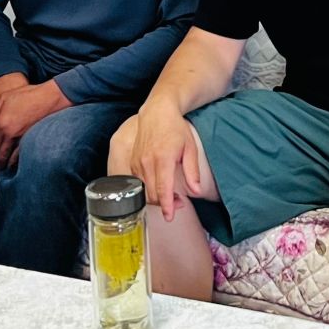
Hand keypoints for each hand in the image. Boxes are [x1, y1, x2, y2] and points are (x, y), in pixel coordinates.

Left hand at [0, 78, 69, 170]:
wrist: (51, 97)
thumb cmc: (29, 95)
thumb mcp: (5, 97)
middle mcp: (7, 132)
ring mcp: (20, 137)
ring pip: (9, 158)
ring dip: (6, 166)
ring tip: (4, 171)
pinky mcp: (31, 139)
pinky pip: (21, 156)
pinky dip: (17, 162)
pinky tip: (16, 166)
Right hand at [131, 107, 206, 221]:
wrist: (157, 113)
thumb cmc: (175, 129)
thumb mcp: (190, 148)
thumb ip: (192, 172)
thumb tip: (197, 191)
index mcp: (163, 158)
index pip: (163, 188)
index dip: (166, 206)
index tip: (170, 216)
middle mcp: (147, 162)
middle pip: (152, 194)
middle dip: (164, 204)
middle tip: (179, 204)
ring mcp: (137, 162)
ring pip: (143, 191)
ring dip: (156, 199)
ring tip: (171, 196)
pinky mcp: (132, 163)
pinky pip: (138, 184)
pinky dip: (147, 190)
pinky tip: (158, 188)